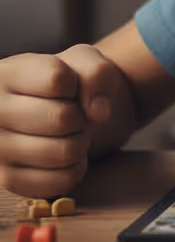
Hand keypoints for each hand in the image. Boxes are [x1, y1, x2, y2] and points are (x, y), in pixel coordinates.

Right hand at [0, 45, 120, 197]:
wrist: (56, 109)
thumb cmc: (68, 81)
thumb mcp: (84, 60)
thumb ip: (97, 73)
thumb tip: (98, 112)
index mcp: (5, 74)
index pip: (56, 79)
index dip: (77, 84)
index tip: (69, 87)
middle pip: (61, 118)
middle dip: (80, 116)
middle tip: (74, 115)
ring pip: (64, 152)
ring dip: (80, 142)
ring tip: (70, 133)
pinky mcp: (9, 179)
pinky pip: (61, 180)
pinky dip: (76, 168)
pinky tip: (66, 154)